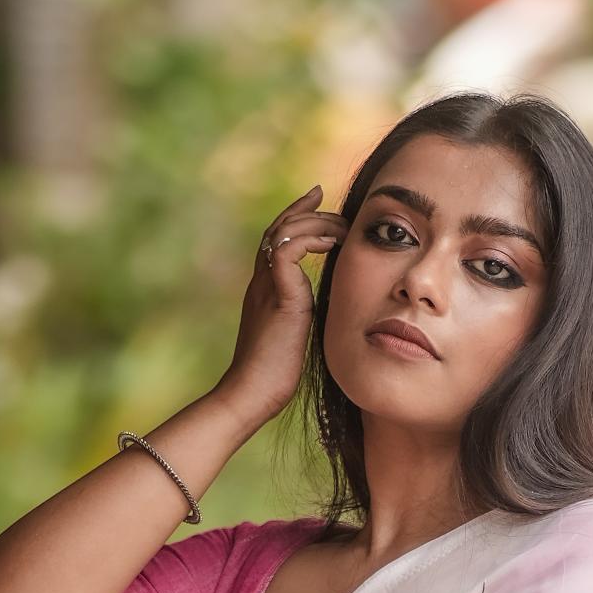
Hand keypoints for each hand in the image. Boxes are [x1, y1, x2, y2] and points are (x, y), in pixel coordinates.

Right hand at [216, 186, 344, 428]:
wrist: (253, 394)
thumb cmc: (275, 376)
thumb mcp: (296, 335)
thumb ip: (304, 314)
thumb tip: (329, 308)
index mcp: (264, 290)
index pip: (276, 241)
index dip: (296, 217)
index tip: (318, 200)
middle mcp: (261, 282)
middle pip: (276, 227)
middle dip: (304, 208)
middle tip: (327, 199)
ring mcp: (265, 287)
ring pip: (281, 231)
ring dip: (314, 223)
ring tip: (340, 227)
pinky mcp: (277, 296)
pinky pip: (286, 249)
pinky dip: (310, 240)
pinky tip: (332, 244)